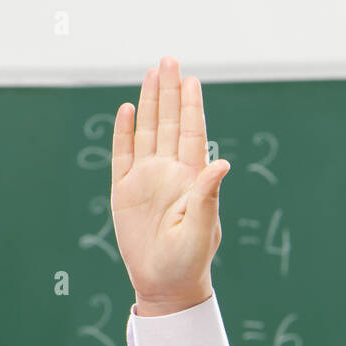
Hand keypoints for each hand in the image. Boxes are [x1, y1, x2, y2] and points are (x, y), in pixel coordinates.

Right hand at [111, 55, 230, 308]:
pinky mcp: (124, 192)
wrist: (164, 286)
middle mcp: (169, 173)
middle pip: (168, 124)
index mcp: (191, 179)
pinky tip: (127, 110)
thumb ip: (208, 195)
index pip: (191, 133)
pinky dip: (124, 133)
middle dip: (169, 92)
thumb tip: (222, 162)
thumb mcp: (202, 229)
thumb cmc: (189, 262)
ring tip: (152, 73)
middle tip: (169, 59)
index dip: (191, 106)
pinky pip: (123, 155)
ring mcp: (146, 180)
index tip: (192, 79)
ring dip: (149, 103)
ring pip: (147, 132)